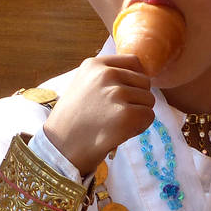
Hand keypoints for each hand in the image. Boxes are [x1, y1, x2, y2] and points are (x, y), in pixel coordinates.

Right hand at [42, 54, 155, 175]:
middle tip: (116, 115)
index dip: (135, 79)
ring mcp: (116, 94)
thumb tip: (138, 74)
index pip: (133, 61)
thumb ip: (104, 78)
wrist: (61, 148)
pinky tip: (121, 133)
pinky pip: (149, 116)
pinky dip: (140, 127)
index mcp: (94, 65)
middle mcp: (106, 74)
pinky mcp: (126, 115)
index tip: (126, 93)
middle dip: (136, 99)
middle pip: (144, 82)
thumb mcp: (82, 86)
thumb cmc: (72, 121)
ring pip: (149, 100)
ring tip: (116, 124)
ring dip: (138, 114)